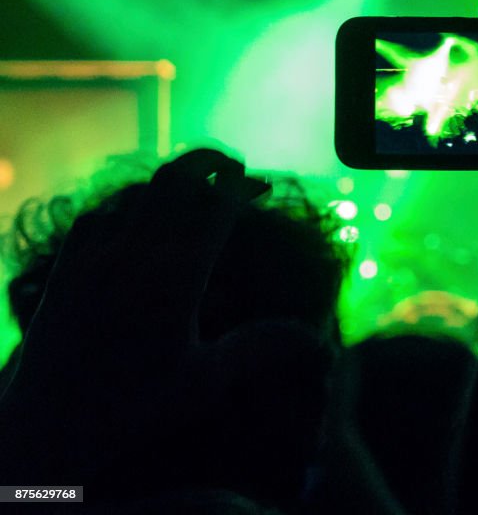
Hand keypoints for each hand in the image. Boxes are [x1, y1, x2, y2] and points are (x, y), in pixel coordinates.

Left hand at [0, 150, 270, 479]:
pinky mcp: (66, 270)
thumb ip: (263, 348)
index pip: (218, 205)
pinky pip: (96, 217)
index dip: (243, 187)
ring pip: (137, 195)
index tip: (260, 184)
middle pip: (177, 179)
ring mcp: (95, 256)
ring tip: (193, 189)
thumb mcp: (207, 380)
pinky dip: (125, 208)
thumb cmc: (133, 408)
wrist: (47, 424)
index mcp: (177, 273)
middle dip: (209, 162)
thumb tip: (320, 338)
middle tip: (233, 166)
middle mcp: (136, 253)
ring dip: (170, 184)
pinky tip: (133, 221)